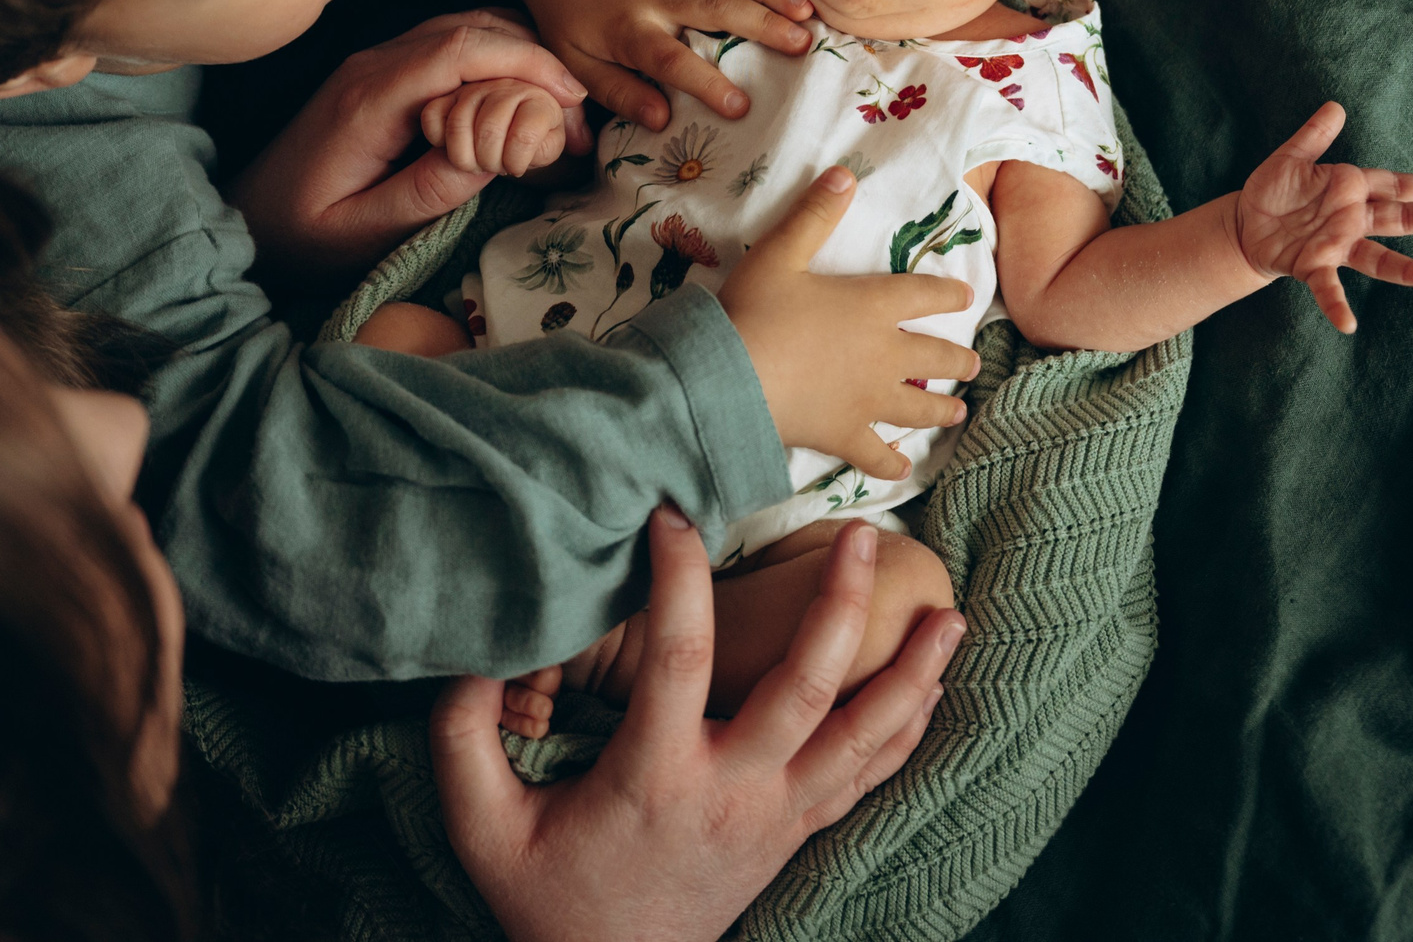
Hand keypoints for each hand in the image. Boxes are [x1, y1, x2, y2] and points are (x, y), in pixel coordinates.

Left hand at [226, 11, 592, 273]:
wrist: (243, 219)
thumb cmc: (300, 236)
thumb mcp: (363, 231)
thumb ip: (428, 190)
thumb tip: (497, 151)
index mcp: (369, 99)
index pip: (459, 49)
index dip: (526, 62)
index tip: (573, 98)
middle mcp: (374, 65)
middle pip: (472, 27)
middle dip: (538, 61)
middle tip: (580, 118)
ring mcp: (378, 63)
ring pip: (467, 29)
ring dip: (522, 58)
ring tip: (562, 114)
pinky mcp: (385, 74)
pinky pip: (452, 47)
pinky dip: (499, 62)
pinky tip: (525, 101)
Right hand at [432, 509, 961, 941]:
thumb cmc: (543, 895)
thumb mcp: (479, 826)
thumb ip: (463, 736)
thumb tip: (470, 656)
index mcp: (655, 778)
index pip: (679, 659)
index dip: (678, 581)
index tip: (672, 517)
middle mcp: (731, 792)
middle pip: (807, 690)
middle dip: (842, 609)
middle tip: (863, 537)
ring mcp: (775, 818)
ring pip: (864, 741)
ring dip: (911, 677)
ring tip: (949, 614)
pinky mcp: (796, 836)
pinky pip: (869, 781)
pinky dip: (907, 732)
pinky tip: (936, 687)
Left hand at [491, 0, 814, 130]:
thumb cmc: (573, 19)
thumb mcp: (578, 65)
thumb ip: (619, 94)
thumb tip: (661, 120)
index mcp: (626, 27)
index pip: (669, 59)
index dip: (705, 83)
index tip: (740, 108)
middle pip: (713, 6)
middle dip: (761, 24)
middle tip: (801, 46)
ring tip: (809, 10)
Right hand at [719, 168, 976, 477]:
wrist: (732, 378)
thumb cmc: (755, 311)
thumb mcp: (781, 253)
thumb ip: (814, 214)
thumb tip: (843, 173)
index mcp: (872, 306)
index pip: (924, 294)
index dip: (947, 293)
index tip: (966, 295)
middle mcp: (883, 355)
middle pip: (935, 357)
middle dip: (958, 359)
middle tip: (972, 362)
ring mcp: (868, 400)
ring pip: (919, 407)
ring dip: (942, 408)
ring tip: (958, 410)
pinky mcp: (845, 436)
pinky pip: (877, 457)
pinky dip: (892, 464)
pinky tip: (901, 467)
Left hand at [1235, 102, 1412, 332]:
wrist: (1245, 225)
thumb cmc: (1273, 190)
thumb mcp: (1290, 158)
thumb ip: (1314, 136)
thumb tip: (1336, 106)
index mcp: (1350, 189)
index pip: (1391, 185)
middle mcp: (1351, 220)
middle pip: (1397, 219)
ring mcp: (1336, 246)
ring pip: (1378, 258)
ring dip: (1405, 269)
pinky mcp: (1313, 267)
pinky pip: (1329, 288)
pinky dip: (1338, 305)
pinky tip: (1348, 324)